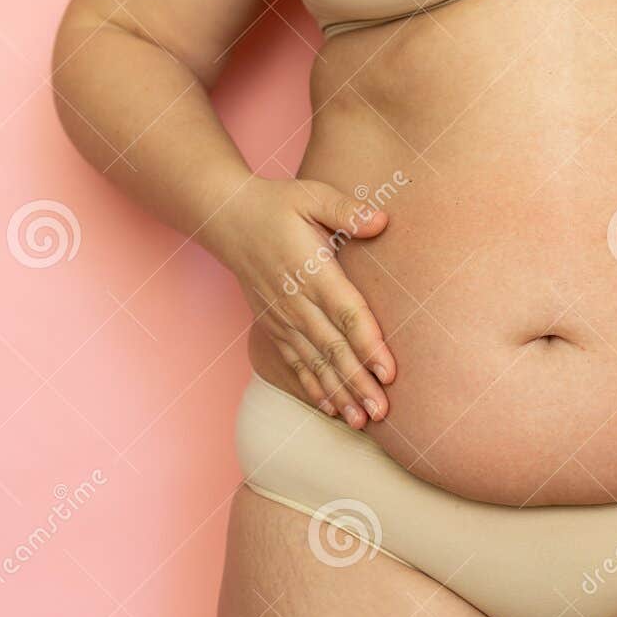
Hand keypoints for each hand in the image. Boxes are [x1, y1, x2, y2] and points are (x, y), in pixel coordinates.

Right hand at [219, 177, 395, 427]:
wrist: (227, 219)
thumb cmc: (277, 205)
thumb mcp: (311, 195)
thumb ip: (346, 210)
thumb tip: (382, 221)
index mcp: (312, 272)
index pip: (347, 315)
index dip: (368, 345)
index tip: (389, 372)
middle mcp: (298, 302)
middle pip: (334, 349)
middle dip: (358, 383)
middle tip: (382, 412)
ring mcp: (284, 318)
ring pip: (316, 363)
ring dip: (340, 394)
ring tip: (362, 421)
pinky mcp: (274, 326)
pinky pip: (296, 363)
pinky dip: (313, 388)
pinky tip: (331, 410)